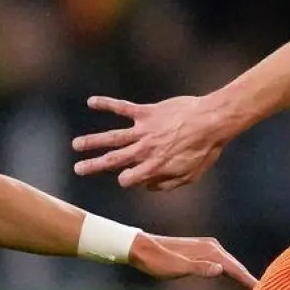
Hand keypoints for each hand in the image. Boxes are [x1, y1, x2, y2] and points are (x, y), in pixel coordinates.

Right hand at [72, 95, 226, 190]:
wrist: (212, 120)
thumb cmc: (204, 149)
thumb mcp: (189, 176)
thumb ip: (166, 184)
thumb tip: (147, 187)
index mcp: (154, 167)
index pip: (128, 179)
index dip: (126, 180)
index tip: (128, 177)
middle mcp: (144, 150)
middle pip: (113, 160)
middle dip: (94, 165)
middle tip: (78, 169)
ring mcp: (144, 131)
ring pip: (112, 137)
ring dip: (92, 141)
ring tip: (76, 144)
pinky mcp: (146, 112)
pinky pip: (122, 108)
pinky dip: (106, 104)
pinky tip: (91, 102)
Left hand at [129, 233, 257, 288]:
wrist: (142, 248)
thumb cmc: (157, 261)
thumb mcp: (177, 268)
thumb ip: (199, 268)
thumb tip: (221, 270)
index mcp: (210, 251)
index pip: (236, 269)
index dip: (250, 281)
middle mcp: (213, 247)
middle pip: (237, 266)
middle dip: (250, 280)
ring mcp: (208, 248)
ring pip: (231, 265)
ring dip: (242, 276)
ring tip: (254, 289)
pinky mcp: (202, 251)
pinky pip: (223, 263)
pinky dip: (231, 272)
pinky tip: (234, 278)